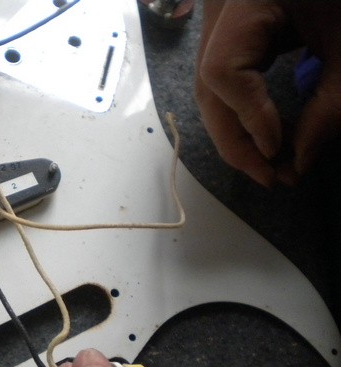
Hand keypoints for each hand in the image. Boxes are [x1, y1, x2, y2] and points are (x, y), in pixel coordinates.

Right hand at [195, 0, 340, 185]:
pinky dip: (245, 120)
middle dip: (236, 143)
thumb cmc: (340, 0)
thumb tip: (301, 159)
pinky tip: (273, 140)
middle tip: (271, 179)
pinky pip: (224, 91)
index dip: (247, 114)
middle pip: (208, 91)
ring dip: (239, 138)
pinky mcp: (231, 44)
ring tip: (275, 166)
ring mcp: (218, 34)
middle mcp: (219, 21)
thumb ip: (331, 101)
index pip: (223, 69)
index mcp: (246, 5)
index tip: (278, 149)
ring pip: (211, 97)